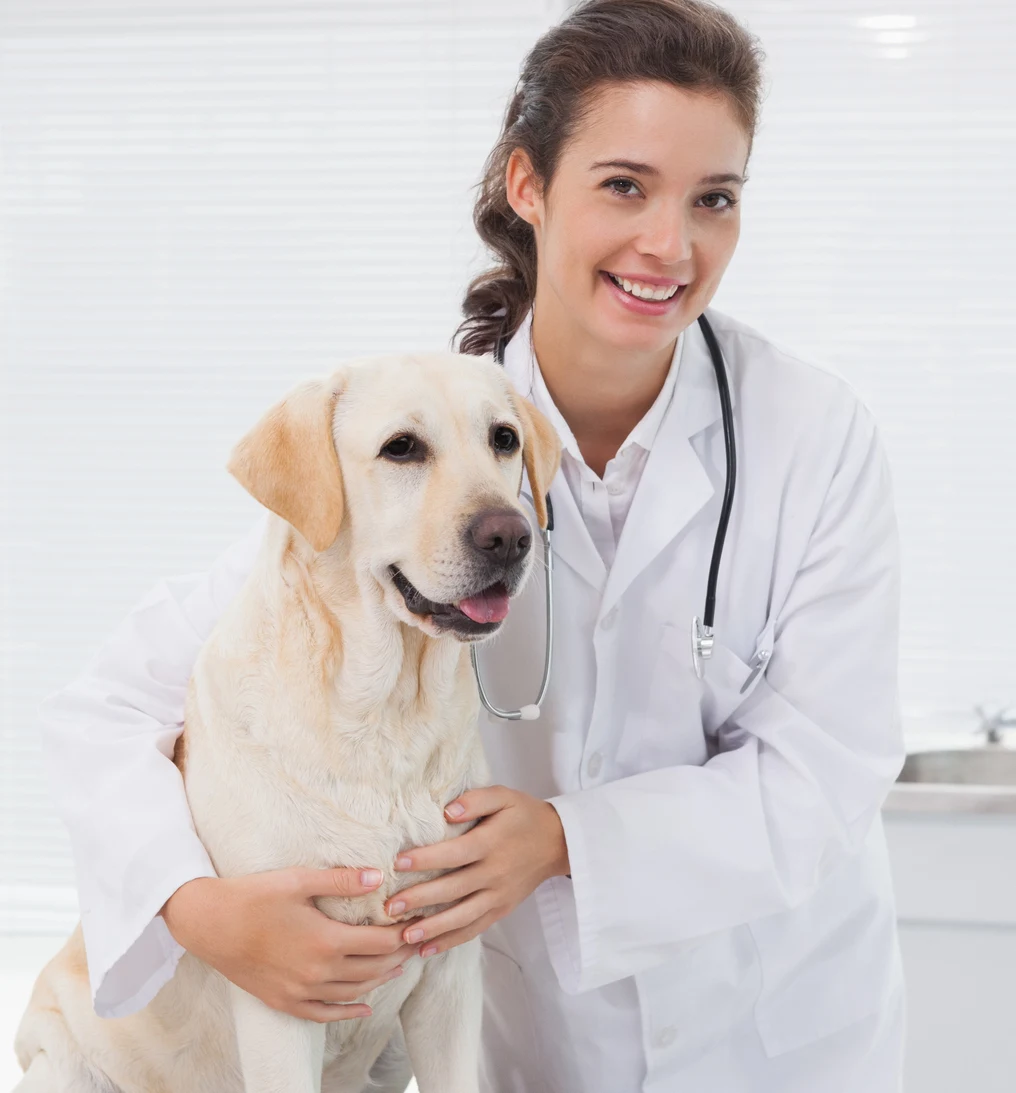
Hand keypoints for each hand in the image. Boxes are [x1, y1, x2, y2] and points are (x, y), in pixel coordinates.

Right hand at [160, 866, 419, 1022]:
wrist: (208, 923)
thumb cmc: (254, 895)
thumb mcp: (300, 879)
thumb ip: (342, 880)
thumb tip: (380, 876)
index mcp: (326, 940)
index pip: (380, 942)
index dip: (403, 933)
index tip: (416, 920)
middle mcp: (318, 972)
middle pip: (373, 969)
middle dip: (398, 956)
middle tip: (414, 941)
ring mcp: (301, 991)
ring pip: (354, 992)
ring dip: (380, 980)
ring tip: (397, 965)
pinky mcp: (283, 1001)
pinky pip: (324, 1014)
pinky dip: (348, 1012)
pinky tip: (364, 1007)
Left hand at [383, 785, 569, 957]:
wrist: (558, 842)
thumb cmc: (524, 815)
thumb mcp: (504, 796)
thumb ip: (476, 799)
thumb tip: (448, 811)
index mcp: (492, 843)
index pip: (455, 854)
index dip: (427, 859)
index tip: (397, 863)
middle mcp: (495, 873)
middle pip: (453, 889)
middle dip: (420, 899)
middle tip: (389, 907)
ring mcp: (499, 895)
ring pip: (462, 916)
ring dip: (432, 928)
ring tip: (403, 936)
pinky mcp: (501, 910)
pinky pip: (474, 928)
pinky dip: (451, 941)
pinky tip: (426, 949)